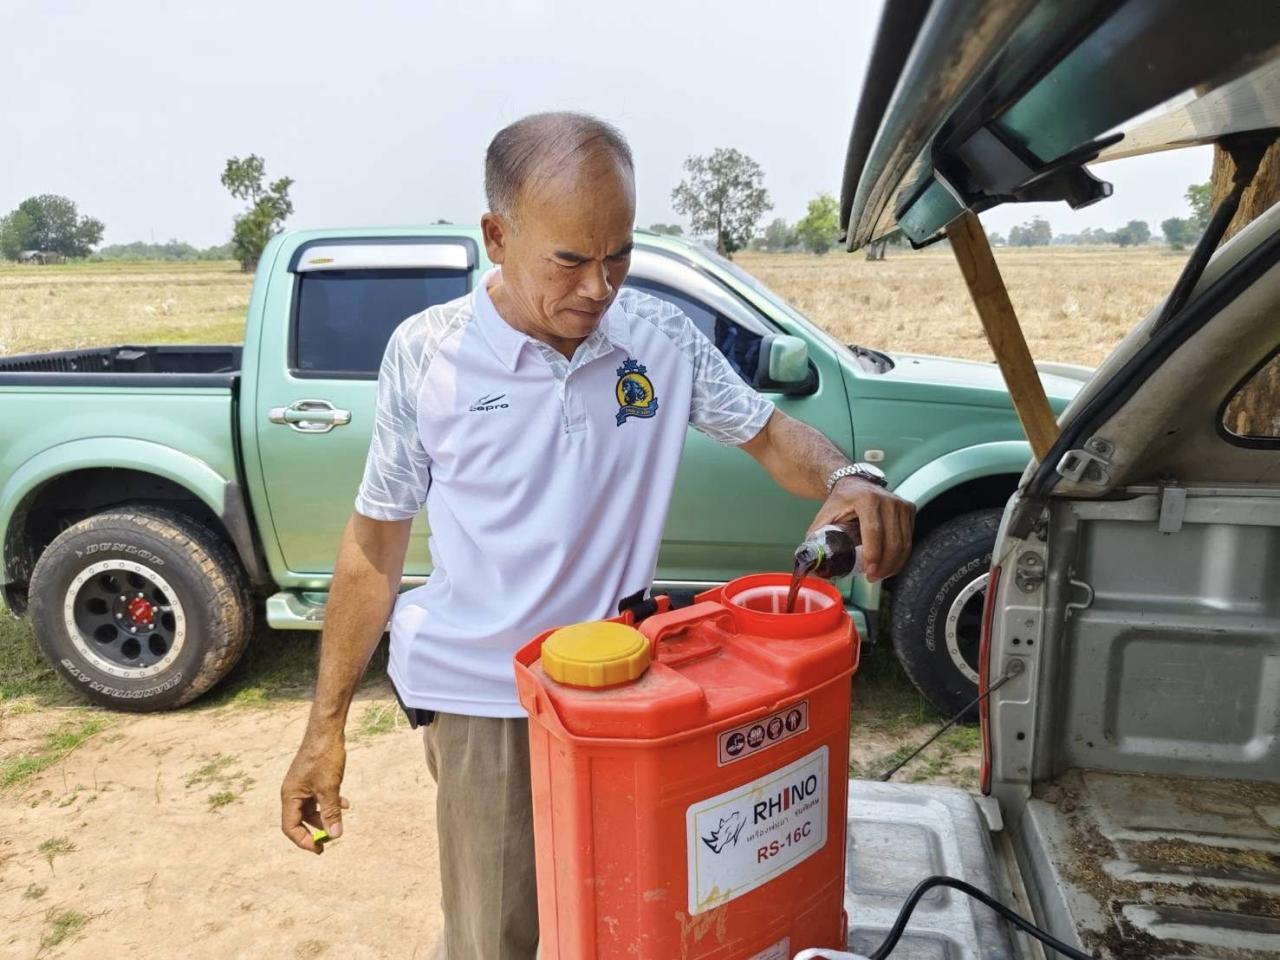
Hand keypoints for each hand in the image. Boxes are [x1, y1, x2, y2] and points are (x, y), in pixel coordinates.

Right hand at [280, 728, 349, 854]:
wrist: (327, 732)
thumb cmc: (324, 758)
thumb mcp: (329, 788)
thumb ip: (331, 812)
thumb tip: (335, 835)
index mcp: (290, 796)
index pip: (290, 827)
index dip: (303, 840)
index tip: (319, 849)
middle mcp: (292, 792)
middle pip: (300, 819)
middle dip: (316, 829)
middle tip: (331, 840)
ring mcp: (302, 785)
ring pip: (311, 808)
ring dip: (325, 815)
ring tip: (342, 816)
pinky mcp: (312, 778)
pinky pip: (318, 797)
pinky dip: (329, 802)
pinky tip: (346, 803)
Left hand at [808, 478, 915, 581]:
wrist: (856, 483)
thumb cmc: (840, 502)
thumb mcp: (826, 515)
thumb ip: (817, 538)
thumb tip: (810, 565)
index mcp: (867, 500)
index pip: (873, 531)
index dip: (873, 554)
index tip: (869, 572)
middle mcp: (888, 500)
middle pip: (892, 541)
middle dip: (884, 565)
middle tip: (873, 578)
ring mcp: (901, 505)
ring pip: (904, 543)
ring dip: (893, 564)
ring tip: (880, 575)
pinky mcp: (909, 510)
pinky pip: (908, 539)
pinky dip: (900, 556)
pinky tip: (889, 565)